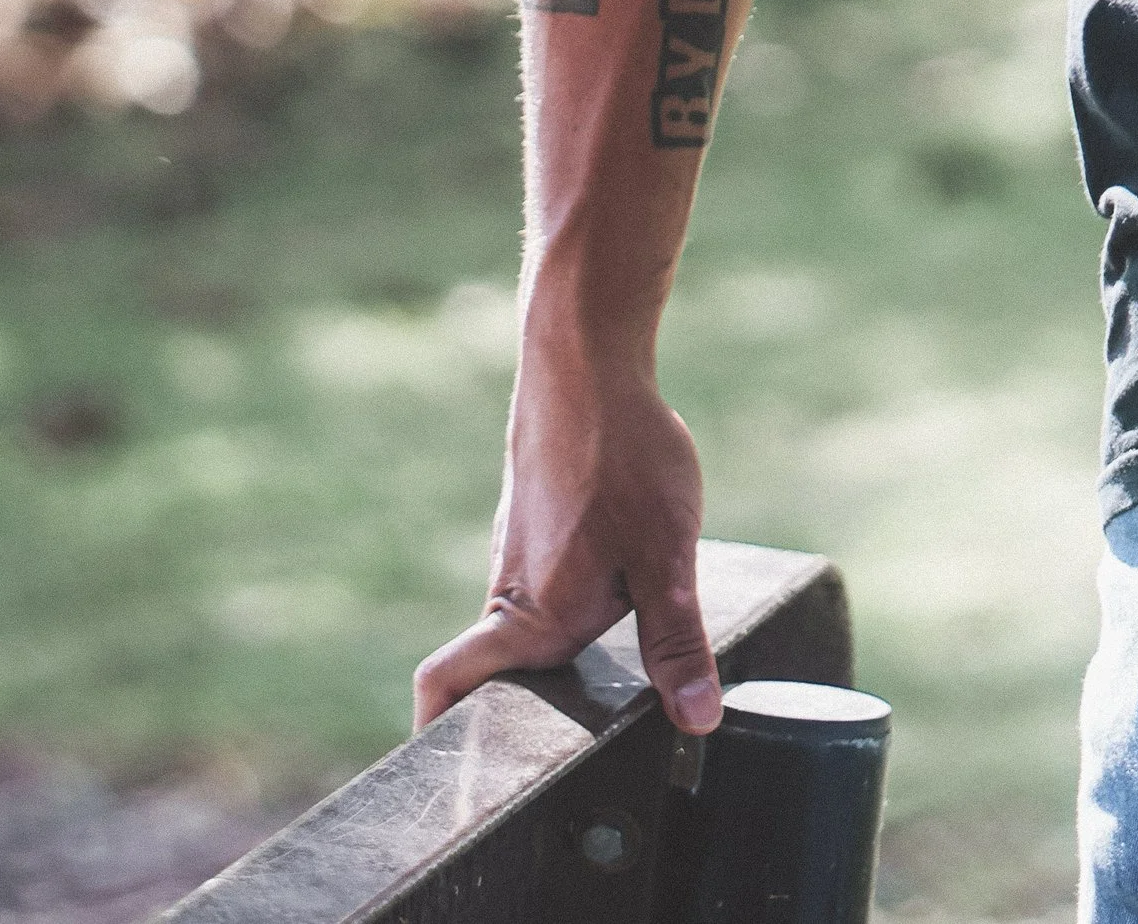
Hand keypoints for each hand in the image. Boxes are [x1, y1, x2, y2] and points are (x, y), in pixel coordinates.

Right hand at [413, 334, 720, 734]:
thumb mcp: (668, 555)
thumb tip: (697, 722)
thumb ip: (677, 643)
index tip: (455, 783)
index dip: (440, 740)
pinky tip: (618, 582)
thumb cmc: (623, 453)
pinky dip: (568, 598)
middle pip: (492, 672)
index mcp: (529, 616)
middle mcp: (509, 591)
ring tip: (605, 674)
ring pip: (523, 623)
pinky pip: (542, 580)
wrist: (588, 356)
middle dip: (520, 708)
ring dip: (554, 650)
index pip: (446, 690)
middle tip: (561, 744)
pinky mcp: (536, 520)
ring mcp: (517, 553)